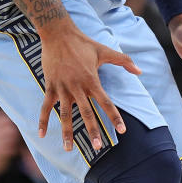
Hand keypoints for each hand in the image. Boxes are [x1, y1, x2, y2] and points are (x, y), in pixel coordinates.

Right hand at [37, 21, 140, 152]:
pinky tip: (42, 134)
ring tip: (68, 149)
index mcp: (92, 80)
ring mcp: (62, 88)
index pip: (106, 102)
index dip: (114, 117)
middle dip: (92, 131)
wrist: (58, 34)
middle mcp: (77, 87)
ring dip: (67, 132)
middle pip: (86, 113)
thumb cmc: (83, 43)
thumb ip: (123, 61)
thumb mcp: (105, 50)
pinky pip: (45, 106)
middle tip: (97, 147)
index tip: (121, 131)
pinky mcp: (50, 86)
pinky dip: (43, 121)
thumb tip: (140, 71)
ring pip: (65, 114)